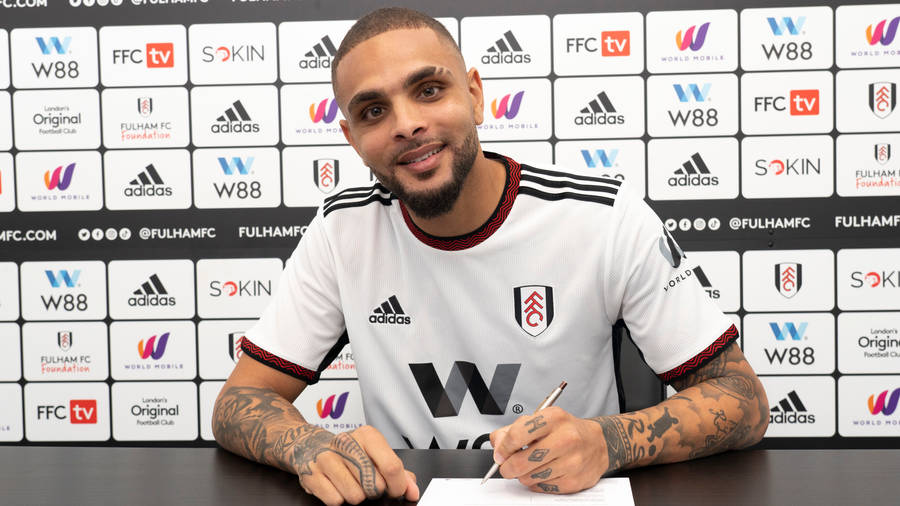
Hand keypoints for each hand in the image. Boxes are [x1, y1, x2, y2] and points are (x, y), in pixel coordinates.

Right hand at [291, 424, 418, 505]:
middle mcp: (346, 443)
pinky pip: (335, 501)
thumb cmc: (349, 453)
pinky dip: (338, 499)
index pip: (391, 466)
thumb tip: (412, 490)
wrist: (310, 446)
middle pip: (374, 485)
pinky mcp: (312, 474)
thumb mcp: (375, 455)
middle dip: (374, 491)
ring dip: (356, 496)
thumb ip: (398, 472)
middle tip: (367, 483)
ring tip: (350, 483)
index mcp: (367, 435)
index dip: (397, 486)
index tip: (394, 490)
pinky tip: (335, 486)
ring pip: (355, 496)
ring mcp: (327, 458)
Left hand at [489, 406, 607, 493]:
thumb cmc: (565, 430)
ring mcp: (572, 461)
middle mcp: (566, 438)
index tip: (500, 454)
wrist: (596, 443)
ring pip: (530, 477)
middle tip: (507, 466)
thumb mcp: (541, 420)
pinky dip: (537, 483)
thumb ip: (513, 430)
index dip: (503, 448)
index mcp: (554, 418)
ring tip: (530, 467)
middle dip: (508, 467)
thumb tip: (497, 446)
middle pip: (522, 461)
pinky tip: (543, 472)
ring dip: (523, 475)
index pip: (518, 434)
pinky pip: (542, 487)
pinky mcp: (574, 480)